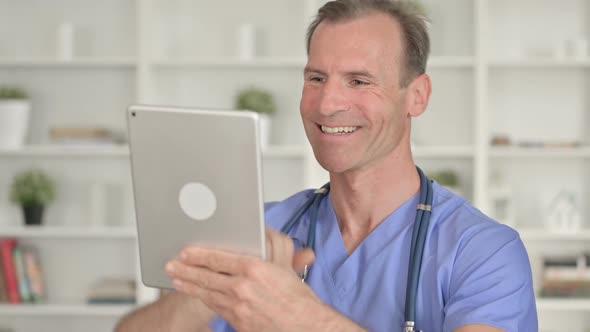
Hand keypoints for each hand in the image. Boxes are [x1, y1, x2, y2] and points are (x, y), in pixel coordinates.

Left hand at [165, 229, 321, 331]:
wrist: (304, 327)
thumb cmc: (297, 299)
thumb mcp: (287, 265)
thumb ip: (274, 244)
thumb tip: (264, 230)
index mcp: (254, 269)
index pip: (218, 259)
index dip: (198, 255)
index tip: (186, 252)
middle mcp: (242, 288)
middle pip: (207, 276)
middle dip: (185, 270)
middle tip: (171, 265)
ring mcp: (238, 307)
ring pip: (207, 293)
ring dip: (189, 285)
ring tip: (176, 278)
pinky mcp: (238, 322)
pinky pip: (216, 307)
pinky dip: (204, 298)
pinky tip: (197, 294)